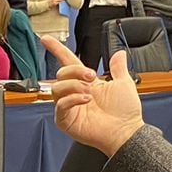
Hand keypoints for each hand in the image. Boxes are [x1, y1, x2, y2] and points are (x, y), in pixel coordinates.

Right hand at [41, 36, 143, 156]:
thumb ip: (118, 67)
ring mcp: (69, 107)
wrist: (126, 132)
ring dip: (74, 85)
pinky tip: (86, 100)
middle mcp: (75, 93)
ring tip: (89, 92)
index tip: (46, 39)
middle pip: (60, 74)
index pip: (67, 62)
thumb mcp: (124, 84)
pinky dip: (72, 99)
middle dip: (75, 71)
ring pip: (57, 88)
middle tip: (91, 77)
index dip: (56, 50)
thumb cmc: (125, 112)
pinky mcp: (65, 120)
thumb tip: (119, 53)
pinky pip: (60, 105)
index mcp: (86, 83)